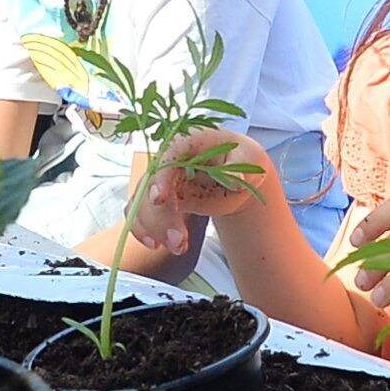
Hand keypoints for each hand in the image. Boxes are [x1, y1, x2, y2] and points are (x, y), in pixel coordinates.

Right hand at [141, 125, 273, 240]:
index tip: (159, 199)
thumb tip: (237, 182)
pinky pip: (140, 215)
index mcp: (188, 142)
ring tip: (179, 248)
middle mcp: (168, 160)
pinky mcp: (159, 202)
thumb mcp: (249, 159)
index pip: (168, 155)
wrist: (236, 175)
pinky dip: (143, 231)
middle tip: (179, 241)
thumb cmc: (241, 159)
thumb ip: (242, 169)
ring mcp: (160, 181)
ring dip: (154, 228)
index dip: (160, 176)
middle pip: (150, 184)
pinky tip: (156, 245)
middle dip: (159, 215)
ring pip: (142, 203)